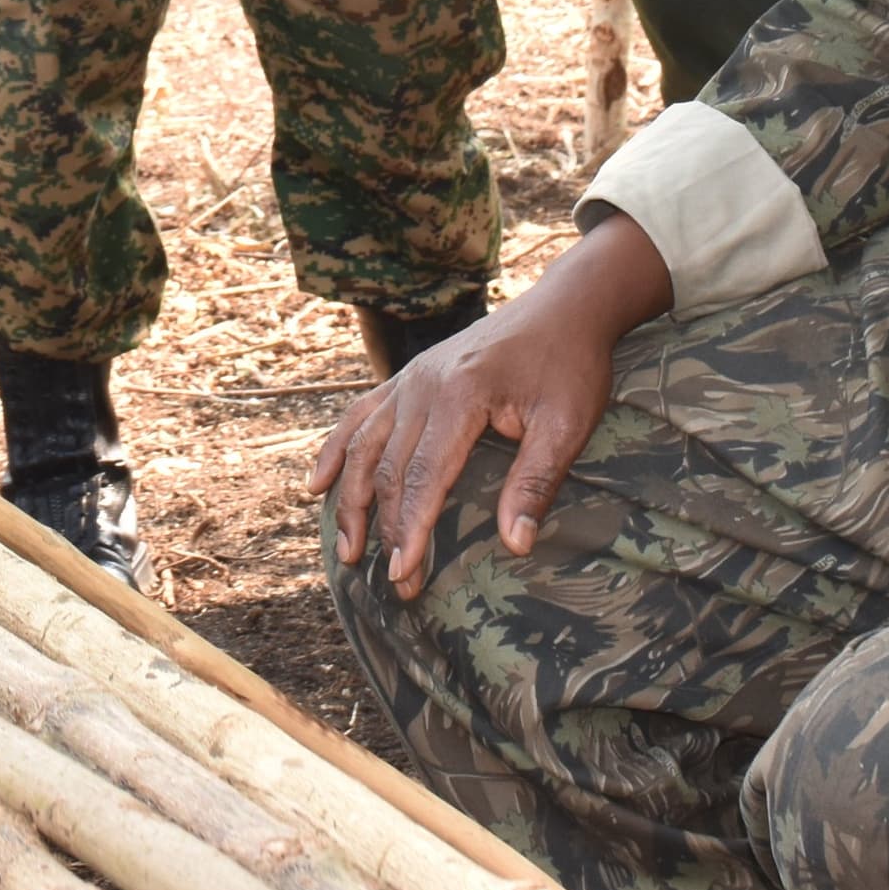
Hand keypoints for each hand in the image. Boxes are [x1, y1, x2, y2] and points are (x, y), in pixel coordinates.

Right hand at [307, 216, 668, 599]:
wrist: (564, 307)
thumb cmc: (570, 365)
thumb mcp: (566, 424)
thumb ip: (536, 482)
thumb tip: (515, 545)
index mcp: (459, 395)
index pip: (423, 476)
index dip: (411, 529)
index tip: (405, 576)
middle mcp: (423, 384)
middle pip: (388, 467)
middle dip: (384, 529)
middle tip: (391, 582)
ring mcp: (411, 378)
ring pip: (364, 445)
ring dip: (349, 499)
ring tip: (347, 550)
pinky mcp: (410, 376)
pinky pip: (361, 415)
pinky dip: (336, 450)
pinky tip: (318, 483)